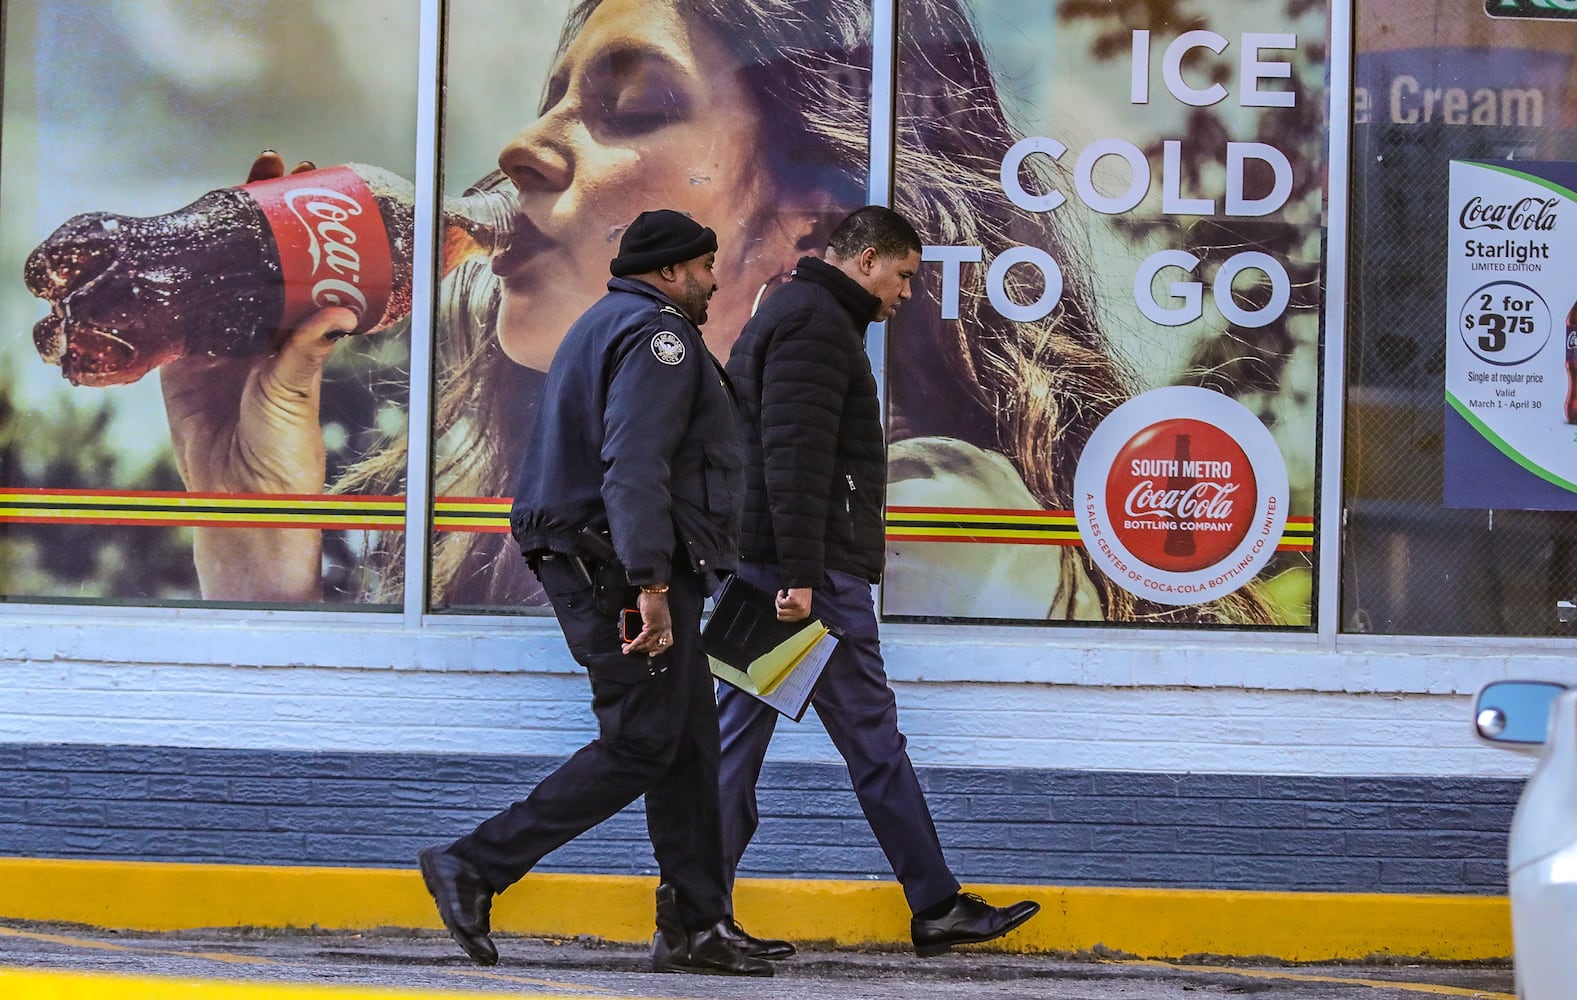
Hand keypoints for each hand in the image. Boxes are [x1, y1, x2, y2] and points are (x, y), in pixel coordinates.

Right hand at [159, 151, 349, 601]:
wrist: (238, 497)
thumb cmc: (283, 453)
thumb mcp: (295, 395)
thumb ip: (306, 355)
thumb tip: (339, 314)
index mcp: (294, 333)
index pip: (300, 264)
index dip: (303, 223)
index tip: (307, 178)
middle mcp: (259, 329)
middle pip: (258, 256)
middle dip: (260, 211)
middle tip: (269, 163)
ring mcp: (216, 337)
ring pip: (214, 273)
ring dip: (214, 231)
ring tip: (220, 184)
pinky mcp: (176, 355)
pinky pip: (169, 308)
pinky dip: (165, 278)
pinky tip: (162, 238)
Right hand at [622, 589, 674, 657]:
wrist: (654, 591)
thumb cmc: (653, 598)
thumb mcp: (652, 612)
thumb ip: (647, 619)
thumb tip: (638, 620)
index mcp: (667, 625)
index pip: (667, 642)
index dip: (660, 649)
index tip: (652, 654)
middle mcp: (664, 628)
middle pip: (656, 646)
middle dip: (644, 651)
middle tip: (635, 651)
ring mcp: (659, 628)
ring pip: (648, 644)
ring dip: (637, 648)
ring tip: (628, 649)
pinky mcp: (651, 626)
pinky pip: (642, 639)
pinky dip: (634, 644)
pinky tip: (628, 647)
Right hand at [776, 587, 811, 621]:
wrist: (805, 580)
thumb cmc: (801, 591)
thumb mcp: (799, 605)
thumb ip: (792, 612)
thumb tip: (780, 616)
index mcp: (804, 615)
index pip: (786, 620)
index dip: (781, 611)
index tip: (781, 604)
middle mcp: (802, 613)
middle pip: (781, 616)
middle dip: (778, 606)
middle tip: (779, 598)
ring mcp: (799, 608)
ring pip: (780, 610)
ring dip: (778, 601)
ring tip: (781, 595)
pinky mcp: (795, 601)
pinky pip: (781, 603)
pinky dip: (779, 596)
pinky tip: (782, 592)